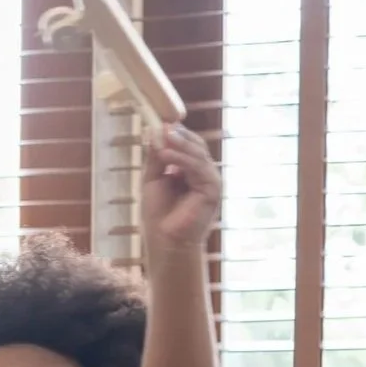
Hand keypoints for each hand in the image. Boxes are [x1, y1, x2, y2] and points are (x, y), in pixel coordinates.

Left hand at [141, 124, 220, 260]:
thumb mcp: (153, 179)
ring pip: (198, 155)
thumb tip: (155, 130)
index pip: (188, 145)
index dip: (176, 134)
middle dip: (179, 136)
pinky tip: (166, 155)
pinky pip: (198, 168)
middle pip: (196, 146)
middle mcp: (204, 174)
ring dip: (179, 145)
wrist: (165, 242)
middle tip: (163, 126)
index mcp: (191, 171)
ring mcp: (211, 181)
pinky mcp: (212, 190)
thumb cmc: (158, 215)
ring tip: (162, 138)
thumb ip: (156, 157)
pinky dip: (182, 160)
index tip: (160, 124)